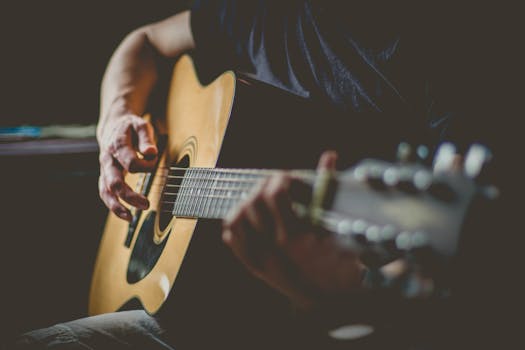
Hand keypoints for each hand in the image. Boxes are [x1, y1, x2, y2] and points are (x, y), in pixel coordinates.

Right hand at [97, 109, 157, 220]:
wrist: (113, 127)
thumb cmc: (130, 127)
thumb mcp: (141, 125)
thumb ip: (146, 139)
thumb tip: (150, 152)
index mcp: (117, 145)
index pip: (131, 163)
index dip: (146, 166)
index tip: (154, 160)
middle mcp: (108, 159)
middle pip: (114, 182)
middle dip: (129, 195)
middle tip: (146, 204)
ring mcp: (104, 169)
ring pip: (105, 191)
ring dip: (116, 206)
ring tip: (130, 217)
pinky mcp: (105, 176)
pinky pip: (105, 193)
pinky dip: (113, 206)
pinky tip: (126, 215)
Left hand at [222, 151, 364, 307]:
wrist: (334, 305)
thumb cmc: (343, 265)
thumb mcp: (343, 228)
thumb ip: (331, 188)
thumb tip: (329, 155)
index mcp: (297, 237)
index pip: (274, 195)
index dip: (280, 180)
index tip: (288, 178)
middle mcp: (274, 249)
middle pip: (252, 204)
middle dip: (263, 188)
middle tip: (276, 185)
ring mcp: (261, 259)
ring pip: (236, 221)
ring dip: (247, 204)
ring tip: (262, 199)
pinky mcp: (256, 267)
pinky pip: (233, 239)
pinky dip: (237, 224)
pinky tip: (251, 219)